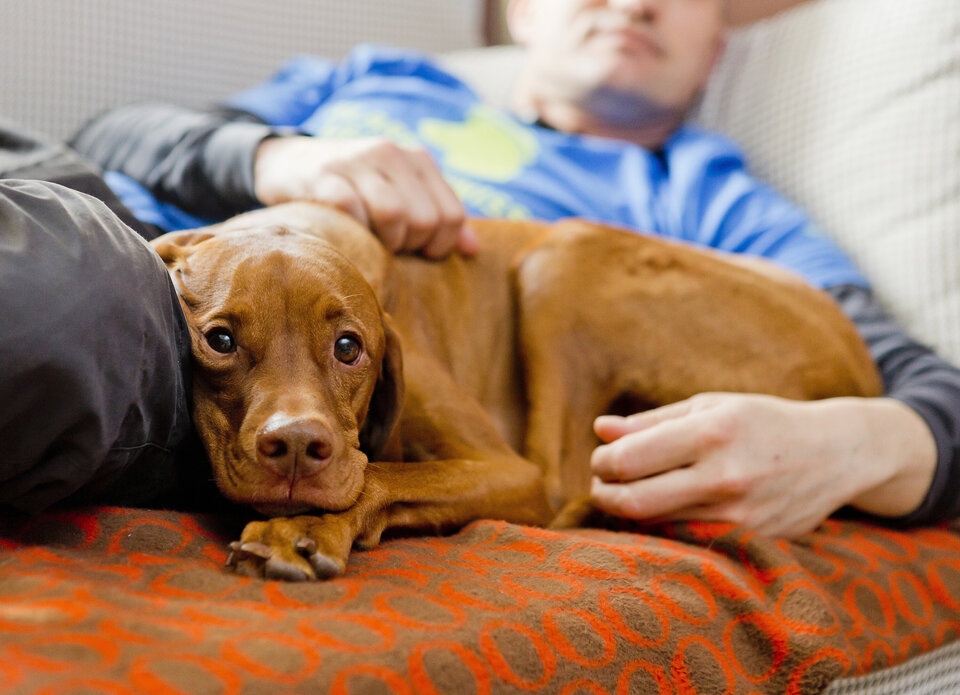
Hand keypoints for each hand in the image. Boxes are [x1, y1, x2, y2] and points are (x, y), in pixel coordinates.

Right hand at [253, 135, 477, 257]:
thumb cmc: (354, 189)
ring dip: (382, 241)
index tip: (417, 251)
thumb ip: (437, 218)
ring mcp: (355, 162)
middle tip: (387, 245)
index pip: (452, 215)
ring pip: (393, 214)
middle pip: (424, 219)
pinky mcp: (322, 175)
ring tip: (368, 240)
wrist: (287, 162)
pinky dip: (352, 232)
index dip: (439, 245)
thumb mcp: (400, 194)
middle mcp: (389, 153)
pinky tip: (344, 232)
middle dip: (409, 245)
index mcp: (417, 160)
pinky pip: (351, 211)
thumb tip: (473, 251)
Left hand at [590, 393, 936, 536]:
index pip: (628, 460)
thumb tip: (599, 430)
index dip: (602, 463)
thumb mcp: (710, 406)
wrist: (837, 453)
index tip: (601, 459)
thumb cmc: (762, 421)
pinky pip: (688, 538)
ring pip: (659, 525)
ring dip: (632, 512)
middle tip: (601, 484)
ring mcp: (739, 514)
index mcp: (711, 431)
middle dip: (605, 494)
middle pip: (635, 502)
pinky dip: (666, 527)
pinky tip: (665, 509)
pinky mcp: (751, 539)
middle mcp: (725, 475)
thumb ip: (651, 422)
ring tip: (631, 492)